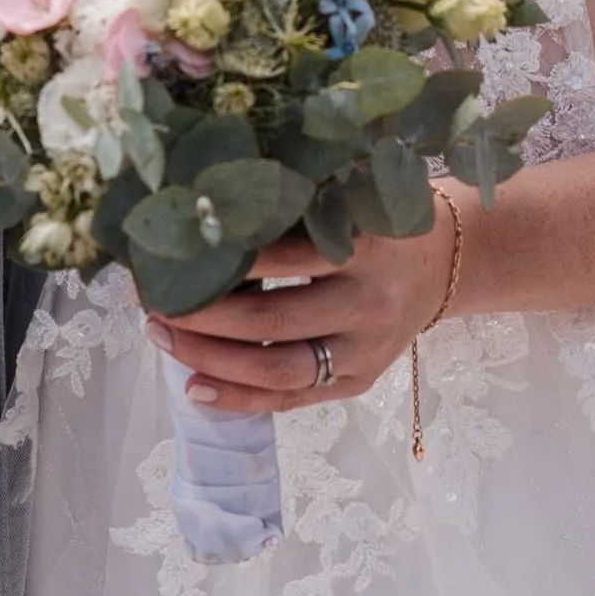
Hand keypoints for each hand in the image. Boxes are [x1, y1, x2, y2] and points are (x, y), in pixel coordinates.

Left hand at [147, 213, 457, 418]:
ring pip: (278, 367)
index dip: (223, 258)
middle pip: (271, 320)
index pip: (282, 257)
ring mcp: (365, 349)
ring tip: (163, 337)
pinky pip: (292, 398)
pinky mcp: (359, 381)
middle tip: (153, 301)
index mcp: (362, 247)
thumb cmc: (374, 221)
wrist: (441, 265)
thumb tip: (202, 205)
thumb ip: (293, 201)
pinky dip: (240, 398)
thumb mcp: (348, 197)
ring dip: (211, 359)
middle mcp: (366, 302)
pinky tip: (195, 387)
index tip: (172, 248)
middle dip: (202, 315)